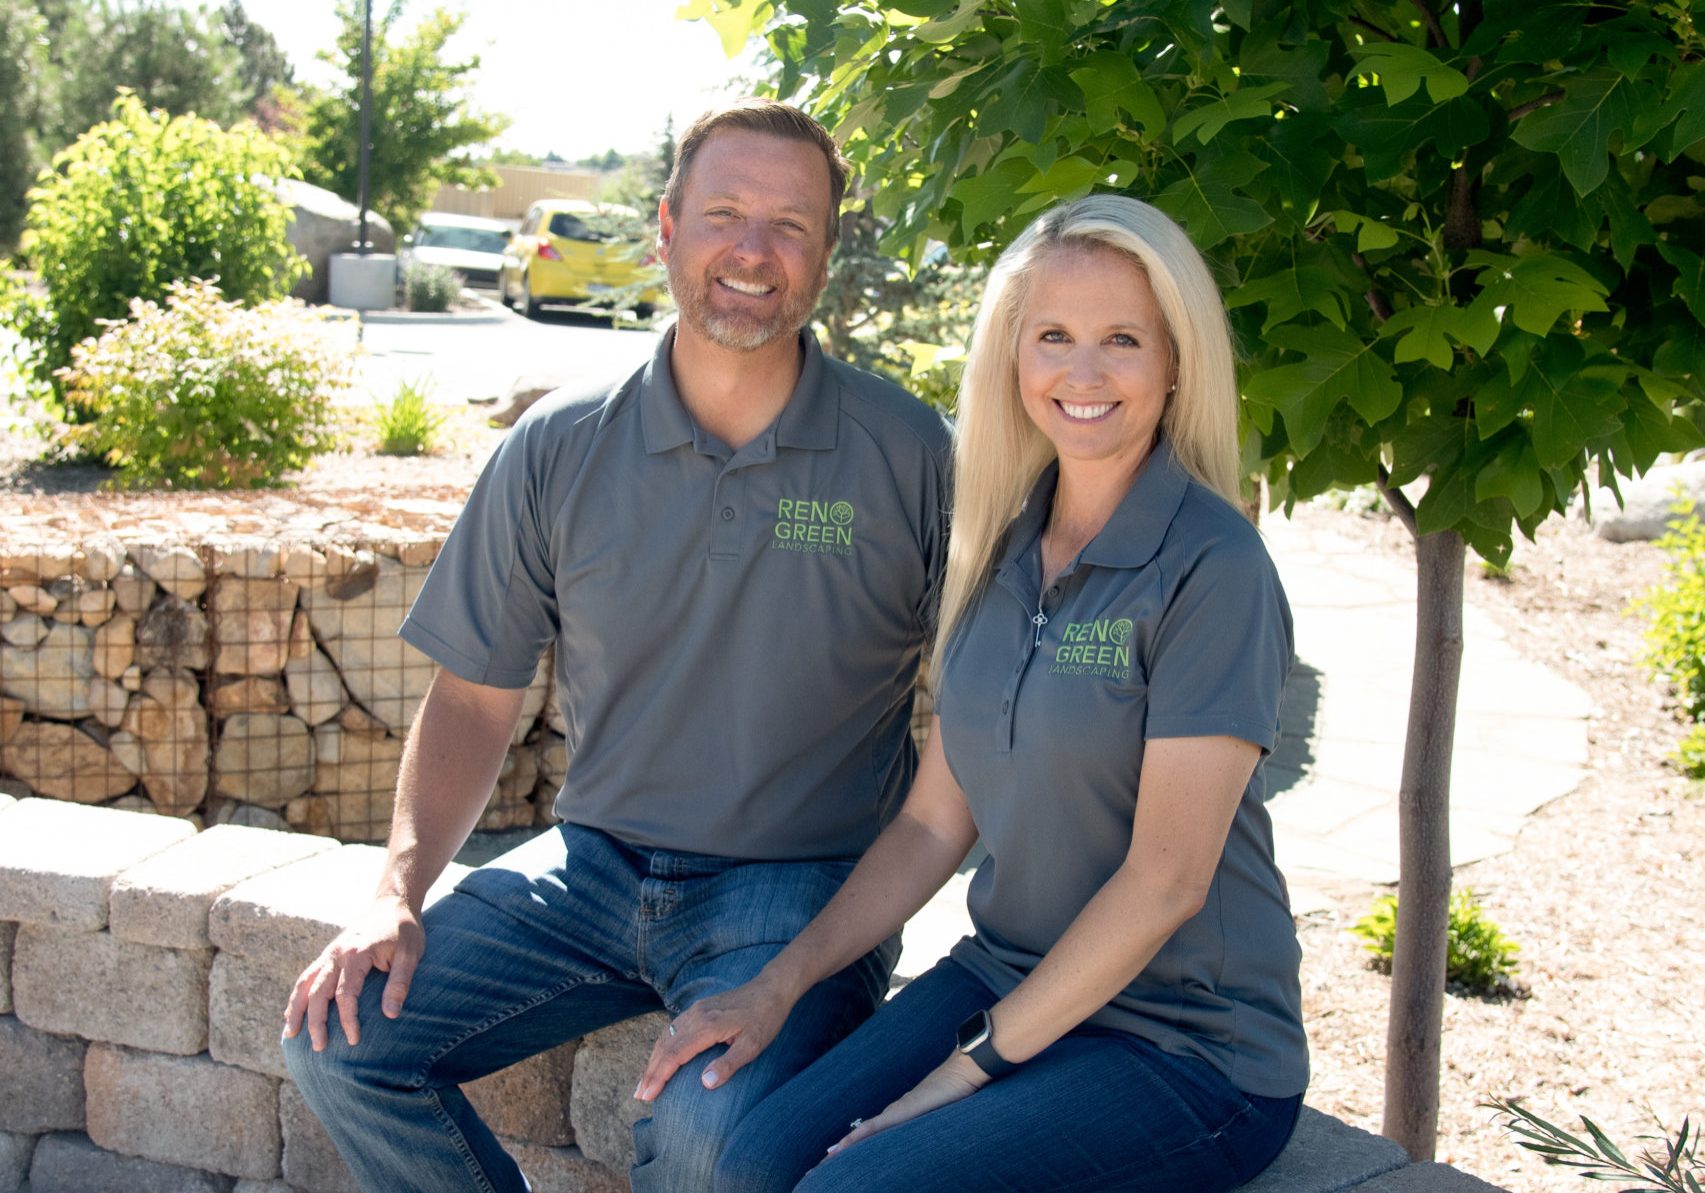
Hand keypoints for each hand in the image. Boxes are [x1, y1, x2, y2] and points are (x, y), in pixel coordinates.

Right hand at [282, 894, 423, 1051]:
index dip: (348, 1020)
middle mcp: (337, 953)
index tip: (354, 1040)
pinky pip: (306, 976)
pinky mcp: (327, 954)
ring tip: (290, 1035)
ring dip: (296, 1010)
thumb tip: (391, 1015)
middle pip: (318, 992)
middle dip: (316, 1022)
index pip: (346, 994)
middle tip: (319, 1047)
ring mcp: (329, 953)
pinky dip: (296, 996)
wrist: (392, 904)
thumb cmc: (404, 931)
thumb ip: (399, 983)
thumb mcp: (410, 955)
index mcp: (357, 954)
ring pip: (304, 984)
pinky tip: (291, 1014)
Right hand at [635, 974, 797, 1100]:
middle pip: (665, 1046)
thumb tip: (706, 1083)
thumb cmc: (764, 1019)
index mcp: (707, 1026)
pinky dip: (662, 1046)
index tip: (647, 1095)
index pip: (674, 1055)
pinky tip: (661, 1058)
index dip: (659, 1076)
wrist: (770, 989)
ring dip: (653, 1059)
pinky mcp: (698, 1008)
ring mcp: (695, 1010)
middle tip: (639, 1095)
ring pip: (666, 1036)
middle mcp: (696, 1016)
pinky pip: (672, 1028)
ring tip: (645, 1082)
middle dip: (650, 1072)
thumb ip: (729, 1064)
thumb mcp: (753, 1046)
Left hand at [825, 1052, 988, 1154]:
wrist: (964, 1070)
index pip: (873, 1135)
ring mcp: (894, 1113)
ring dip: (841, 1150)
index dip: (855, 1147)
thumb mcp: (947, 1115)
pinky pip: (870, 1130)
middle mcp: (893, 1114)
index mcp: (903, 1116)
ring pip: (860, 1136)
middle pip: (861, 1137)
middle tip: (819, 1168)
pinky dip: (852, 1141)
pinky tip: (837, 1150)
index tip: (838, 1159)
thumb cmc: (959, 1091)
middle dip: (842, 1153)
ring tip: (822, 1162)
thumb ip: (939, 1122)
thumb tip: (943, 1133)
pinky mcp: (899, 1113)